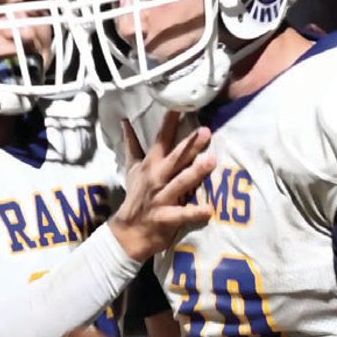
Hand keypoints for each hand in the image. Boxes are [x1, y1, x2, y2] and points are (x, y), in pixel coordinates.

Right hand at [109, 111, 214, 260]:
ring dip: (194, 173)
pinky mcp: (165, 218)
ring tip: (211, 161)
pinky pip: (181, 215)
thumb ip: (132, 144)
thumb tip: (124, 121)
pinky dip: (194, 213)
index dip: (170, 122)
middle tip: (205, 131)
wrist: (128, 232)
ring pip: (179, 183)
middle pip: (175, 159)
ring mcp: (160, 198)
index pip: (161, 139)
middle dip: (189, 145)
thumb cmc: (136, 198)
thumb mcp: (132, 169)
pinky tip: (208, 210)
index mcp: (151, 165)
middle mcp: (156, 178)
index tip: (180, 105)